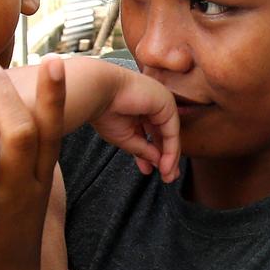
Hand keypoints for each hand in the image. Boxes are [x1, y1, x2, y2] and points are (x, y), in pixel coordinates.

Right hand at [91, 65, 179, 181]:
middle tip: (168, 177)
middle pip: (163, 135)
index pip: (149, 134)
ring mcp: (162, 103)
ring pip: (169, 135)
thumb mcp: (125, 137)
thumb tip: (158, 163)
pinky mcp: (167, 104)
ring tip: (168, 176)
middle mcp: (153, 105)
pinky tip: (166, 166)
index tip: (148, 171)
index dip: (151, 155)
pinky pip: (171, 132)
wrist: (98, 92)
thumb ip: (143, 149)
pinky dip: (171, 151)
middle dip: (166, 158)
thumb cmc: (105, 112)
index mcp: (139, 109)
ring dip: (170, 158)